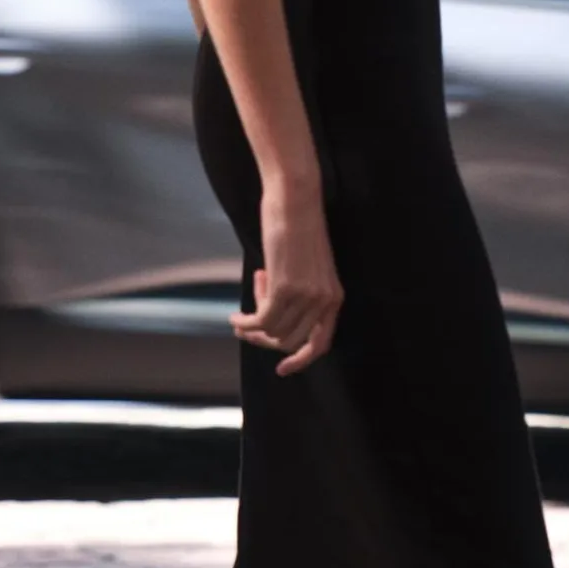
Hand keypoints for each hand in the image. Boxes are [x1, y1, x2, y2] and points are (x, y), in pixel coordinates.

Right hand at [230, 185, 343, 375]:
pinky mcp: (285, 288)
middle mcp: (324, 301)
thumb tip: (272, 317)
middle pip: (290, 340)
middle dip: (265, 339)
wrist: (295, 198)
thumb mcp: (308, 266)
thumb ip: (300, 293)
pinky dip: (244, 322)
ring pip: (273, 331)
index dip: (302, 360)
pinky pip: (260, 319)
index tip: (282, 369)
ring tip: (240, 314)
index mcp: (334, 297)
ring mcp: (306, 296)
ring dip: (252, 326)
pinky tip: (234, 317)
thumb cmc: (298, 226)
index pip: (321, 343)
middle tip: (247, 326)